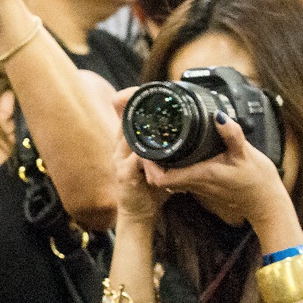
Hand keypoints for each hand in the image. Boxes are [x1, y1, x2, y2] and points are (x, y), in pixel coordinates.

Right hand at [112, 88, 169, 224]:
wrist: (138, 214)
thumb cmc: (149, 188)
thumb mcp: (156, 163)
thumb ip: (164, 147)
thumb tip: (182, 130)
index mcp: (127, 143)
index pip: (127, 114)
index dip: (135, 99)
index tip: (148, 89)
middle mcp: (120, 148)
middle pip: (125, 118)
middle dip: (136, 104)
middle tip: (153, 93)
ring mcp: (120, 160)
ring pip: (130, 134)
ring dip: (144, 124)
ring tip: (159, 112)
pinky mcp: (125, 174)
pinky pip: (137, 158)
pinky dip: (148, 151)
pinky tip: (160, 145)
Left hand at [138, 112, 293, 232]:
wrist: (265, 203)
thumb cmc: (257, 182)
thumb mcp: (246, 154)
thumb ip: (232, 135)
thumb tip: (218, 116)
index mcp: (199, 175)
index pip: (160, 178)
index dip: (147, 165)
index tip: (146, 147)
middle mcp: (193, 184)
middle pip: (158, 178)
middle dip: (149, 161)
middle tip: (148, 140)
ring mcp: (197, 187)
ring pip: (167, 178)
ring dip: (160, 163)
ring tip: (158, 142)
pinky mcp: (202, 186)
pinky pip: (180, 177)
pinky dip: (173, 166)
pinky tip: (177, 151)